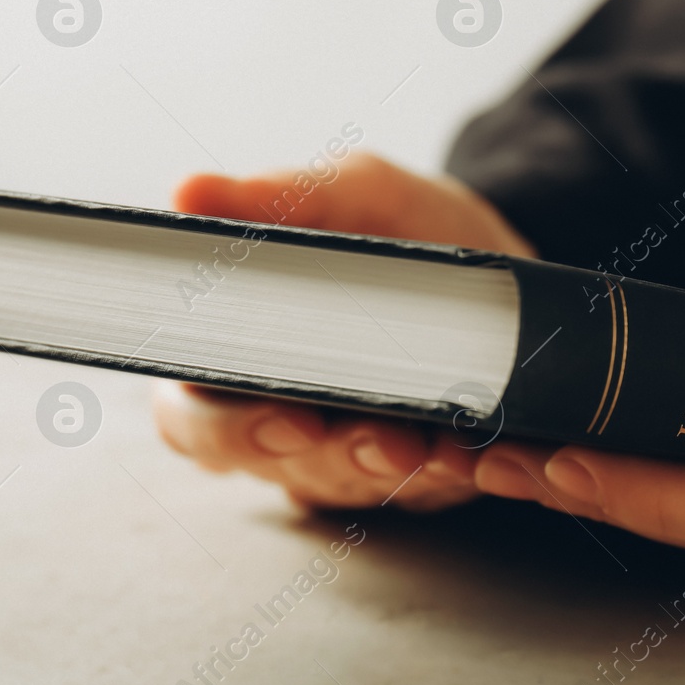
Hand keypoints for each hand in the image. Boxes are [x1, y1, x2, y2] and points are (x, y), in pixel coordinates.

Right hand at [154, 153, 534, 509]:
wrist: (495, 264)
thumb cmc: (401, 226)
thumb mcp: (353, 194)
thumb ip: (280, 197)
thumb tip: (189, 191)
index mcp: (233, 359)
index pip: (193, 419)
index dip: (231, 431)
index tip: (290, 421)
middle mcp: (283, 422)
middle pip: (281, 468)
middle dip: (333, 459)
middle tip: (384, 441)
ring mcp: (349, 458)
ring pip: (356, 485)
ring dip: (398, 468)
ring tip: (435, 443)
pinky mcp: (419, 477)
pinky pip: (427, 492)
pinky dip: (450, 472)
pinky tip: (472, 449)